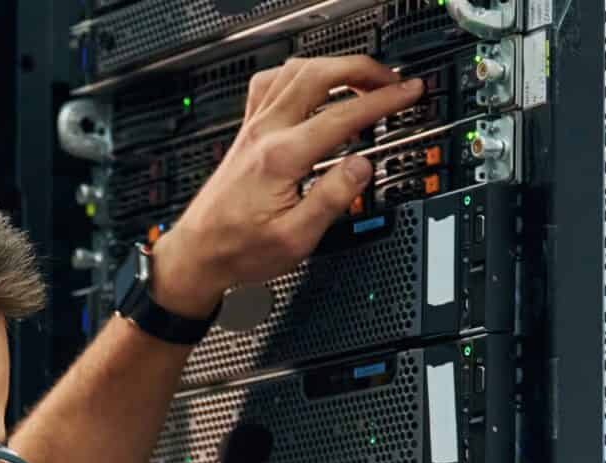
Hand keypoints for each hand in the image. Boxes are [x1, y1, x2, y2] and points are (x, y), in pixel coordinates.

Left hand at [145, 57, 422, 318]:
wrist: (198, 253)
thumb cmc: (240, 249)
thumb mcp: (296, 238)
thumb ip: (332, 198)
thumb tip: (362, 167)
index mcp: (282, 157)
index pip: (342, 115)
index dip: (382, 100)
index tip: (407, 93)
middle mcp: (265, 132)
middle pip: (317, 75)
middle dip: (360, 69)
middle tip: (389, 80)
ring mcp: (253, 128)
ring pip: (293, 71)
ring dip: (332, 66)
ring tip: (360, 77)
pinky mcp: (246, 132)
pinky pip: (269, 83)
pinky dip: (297, 74)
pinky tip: (311, 84)